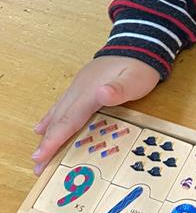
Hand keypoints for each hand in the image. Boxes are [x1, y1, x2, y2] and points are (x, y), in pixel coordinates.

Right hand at [32, 56, 159, 174]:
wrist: (138, 45)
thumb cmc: (139, 67)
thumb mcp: (136, 79)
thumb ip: (120, 89)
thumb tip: (102, 94)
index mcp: (91, 92)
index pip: (69, 120)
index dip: (54, 139)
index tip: (40, 157)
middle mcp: (79, 91)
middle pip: (60, 120)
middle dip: (47, 144)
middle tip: (38, 167)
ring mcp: (78, 87)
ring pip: (58, 114)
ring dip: (47, 135)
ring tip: (38, 154)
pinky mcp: (81, 86)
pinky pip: (61, 106)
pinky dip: (50, 119)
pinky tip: (42, 127)